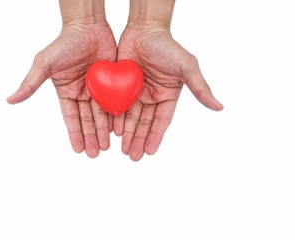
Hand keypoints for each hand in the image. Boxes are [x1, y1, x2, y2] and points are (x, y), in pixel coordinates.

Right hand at [7, 22, 116, 157]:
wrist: (88, 26)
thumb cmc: (64, 43)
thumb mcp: (45, 63)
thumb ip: (31, 83)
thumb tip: (10, 100)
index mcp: (67, 92)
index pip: (71, 117)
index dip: (75, 134)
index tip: (78, 150)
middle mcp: (83, 93)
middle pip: (88, 119)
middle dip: (91, 137)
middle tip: (96, 153)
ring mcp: (99, 88)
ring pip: (103, 113)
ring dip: (104, 130)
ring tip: (107, 146)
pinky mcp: (113, 81)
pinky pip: (116, 100)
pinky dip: (117, 114)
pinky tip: (119, 128)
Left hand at [113, 26, 222, 160]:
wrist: (144, 30)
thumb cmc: (168, 46)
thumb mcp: (186, 67)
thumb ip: (200, 88)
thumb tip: (219, 107)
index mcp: (166, 96)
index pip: (161, 121)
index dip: (155, 136)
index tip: (150, 151)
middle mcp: (151, 97)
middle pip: (143, 123)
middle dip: (138, 139)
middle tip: (133, 156)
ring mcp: (135, 92)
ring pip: (129, 117)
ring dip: (127, 133)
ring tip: (123, 148)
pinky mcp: (120, 86)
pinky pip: (116, 105)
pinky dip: (114, 118)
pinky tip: (112, 130)